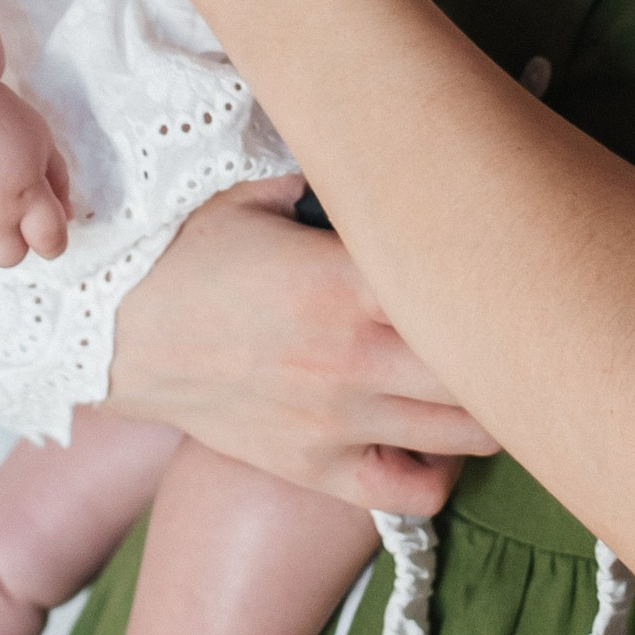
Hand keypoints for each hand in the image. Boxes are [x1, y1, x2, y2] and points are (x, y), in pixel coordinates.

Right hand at [108, 178, 496, 514]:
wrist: (109, 333)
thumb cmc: (182, 253)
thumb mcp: (252, 191)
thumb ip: (329, 173)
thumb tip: (389, 141)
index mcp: (347, 279)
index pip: (468, 280)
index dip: (510, 269)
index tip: (523, 252)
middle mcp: (355, 357)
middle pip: (488, 364)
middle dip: (517, 341)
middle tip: (525, 317)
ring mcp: (339, 423)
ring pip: (471, 432)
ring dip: (493, 403)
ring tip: (489, 372)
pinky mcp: (315, 469)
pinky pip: (413, 493)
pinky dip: (441, 470)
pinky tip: (435, 434)